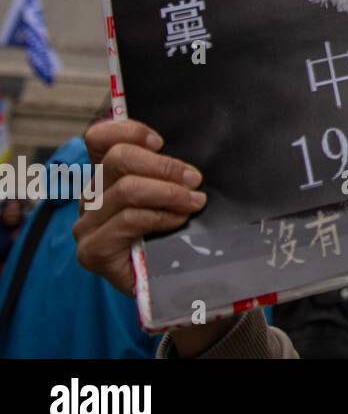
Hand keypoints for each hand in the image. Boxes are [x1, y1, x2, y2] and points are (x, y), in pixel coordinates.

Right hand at [75, 119, 205, 295]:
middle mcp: (90, 196)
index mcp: (106, 176)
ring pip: (127, 189)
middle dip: (164, 166)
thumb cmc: (174, 233)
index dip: (129, 131)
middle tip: (194, 180)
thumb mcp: (173, 194)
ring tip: (194, 202)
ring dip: (169, 193)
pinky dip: (159, 216)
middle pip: (118, 159)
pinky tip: (178, 220)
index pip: (99, 138)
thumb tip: (192, 153)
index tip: (160, 142)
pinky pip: (128, 220)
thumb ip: (169, 172)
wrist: (172, 282)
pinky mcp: (92, 251)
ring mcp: (87, 225)